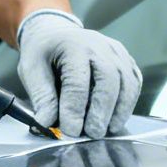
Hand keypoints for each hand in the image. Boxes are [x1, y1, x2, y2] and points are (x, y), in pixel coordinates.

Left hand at [16, 10, 141, 137]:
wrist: (56, 33)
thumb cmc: (44, 53)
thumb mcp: (31, 70)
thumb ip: (41, 96)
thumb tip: (48, 122)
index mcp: (72, 46)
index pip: (77, 82)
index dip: (75, 109)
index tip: (71, 131)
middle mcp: (99, 45)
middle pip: (109, 80)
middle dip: (102, 111)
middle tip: (92, 133)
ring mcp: (116, 51)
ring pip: (127, 82)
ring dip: (120, 110)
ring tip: (107, 130)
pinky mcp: (126, 60)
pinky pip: (134, 82)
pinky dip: (129, 103)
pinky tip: (117, 118)